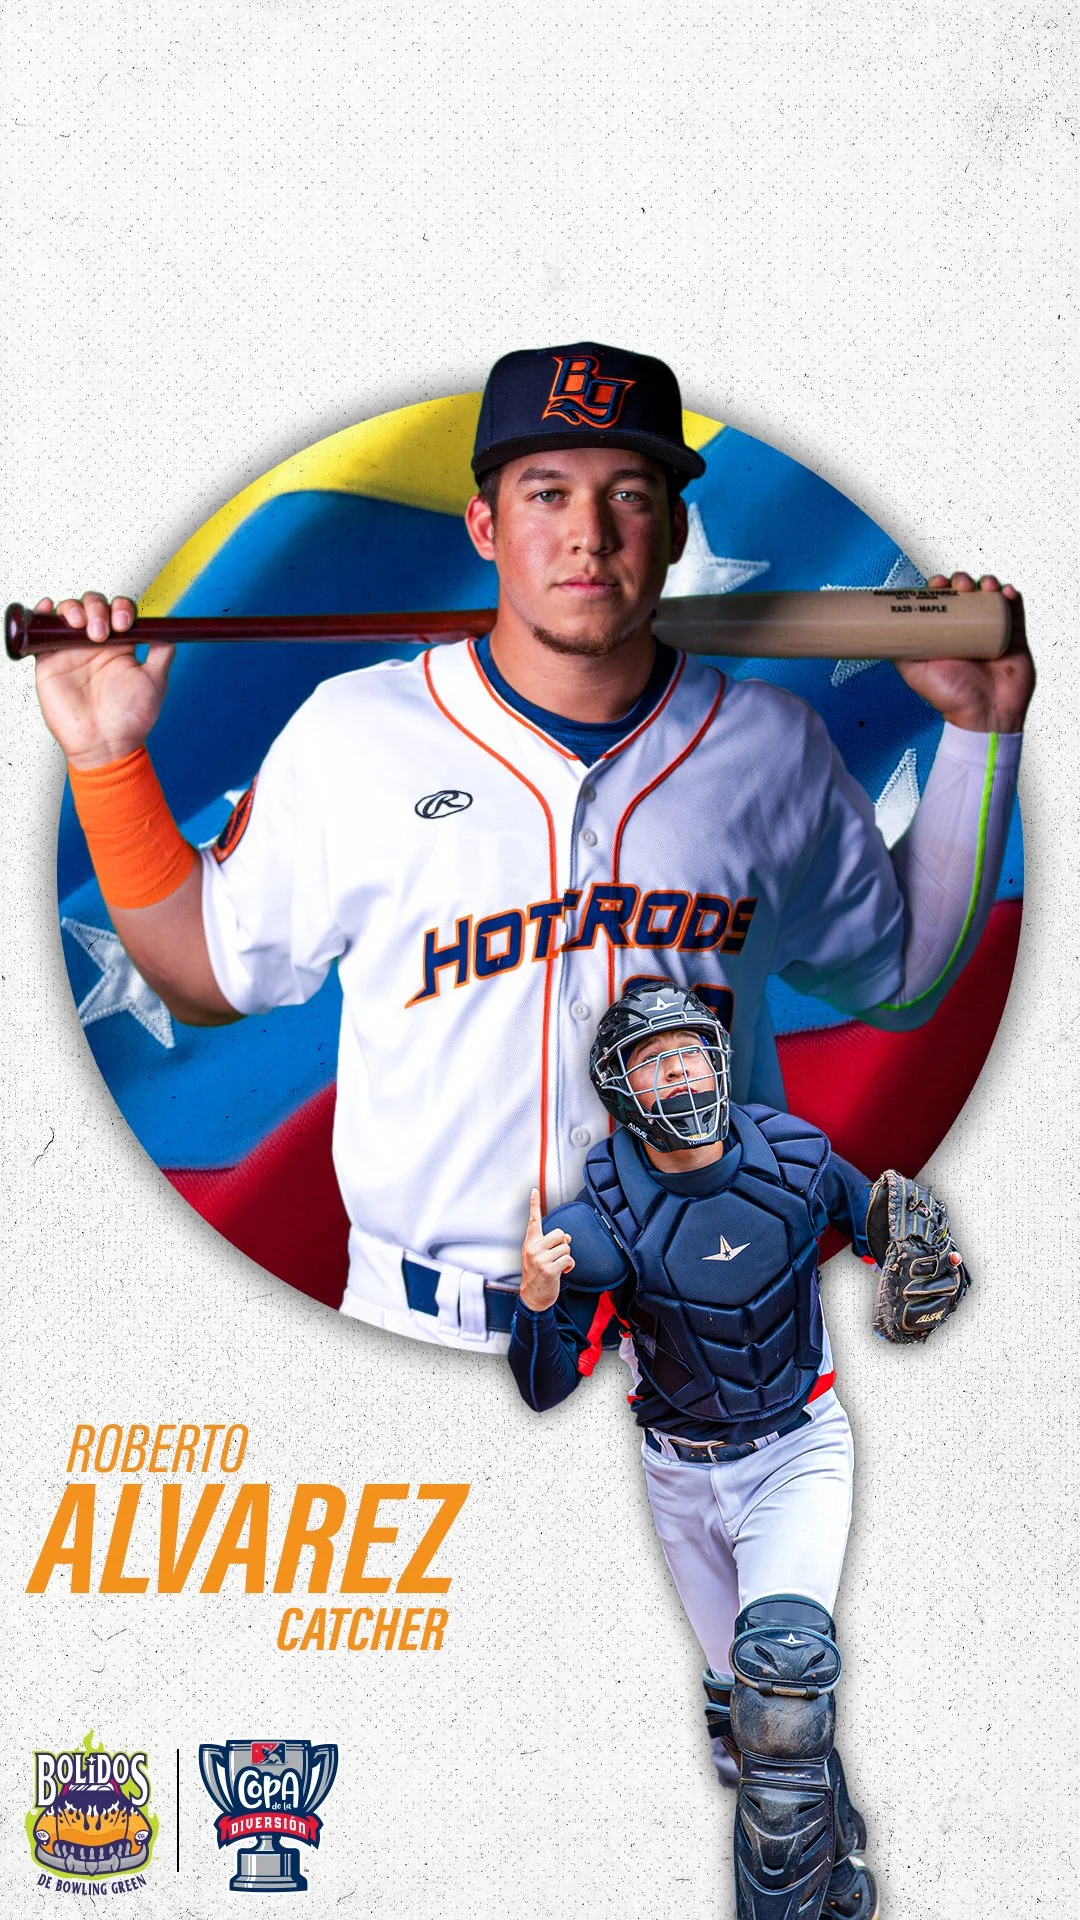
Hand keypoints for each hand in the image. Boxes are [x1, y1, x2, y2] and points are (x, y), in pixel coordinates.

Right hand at [32, 593, 174, 767]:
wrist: (105, 744)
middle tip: (101, 633)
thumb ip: (162, 653)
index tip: (124, 624)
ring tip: (81, 626)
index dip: (121, 609)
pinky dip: (42, 614)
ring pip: (68, 611)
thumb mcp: (156, 682)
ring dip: (74, 609)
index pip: (118, 611)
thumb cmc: (131, 719)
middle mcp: (96, 644)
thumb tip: (169, 630)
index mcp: (121, 646)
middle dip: (97, 609)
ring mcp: (72, 650)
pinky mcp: (49, 661)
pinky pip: (42, 631)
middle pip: (92, 605)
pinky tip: (49, 609)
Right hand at [520, 1188, 574, 1310]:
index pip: (533, 1220)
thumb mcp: (536, 1257)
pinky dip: (569, 1266)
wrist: (532, 1297)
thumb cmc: (537, 1275)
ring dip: (566, 1257)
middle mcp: (533, 1249)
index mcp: (530, 1243)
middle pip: (559, 1233)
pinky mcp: (549, 1269)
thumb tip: (566, 1236)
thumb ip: (548, 1244)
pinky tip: (562, 1272)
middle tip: (557, 1255)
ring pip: (566, 1247)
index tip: (534, 1190)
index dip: (534, 1204)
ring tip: (558, 1265)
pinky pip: (569, 1259)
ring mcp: (540, 1259)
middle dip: (563, 1244)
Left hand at [895, 574, 1033, 732]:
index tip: (936, 583)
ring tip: (984, 587)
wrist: (984, 715)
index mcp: (946, 634)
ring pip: (990, 598)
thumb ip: (900, 653)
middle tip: (959, 584)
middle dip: (962, 582)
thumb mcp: (915, 672)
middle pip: (966, 595)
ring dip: (987, 584)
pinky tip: (1004, 592)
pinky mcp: (1013, 636)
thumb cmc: (951, 698)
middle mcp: (968, 630)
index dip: (939, 587)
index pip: (943, 602)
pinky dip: (1010, 596)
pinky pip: (1014, 610)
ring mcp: (992, 631)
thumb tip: (878, 635)